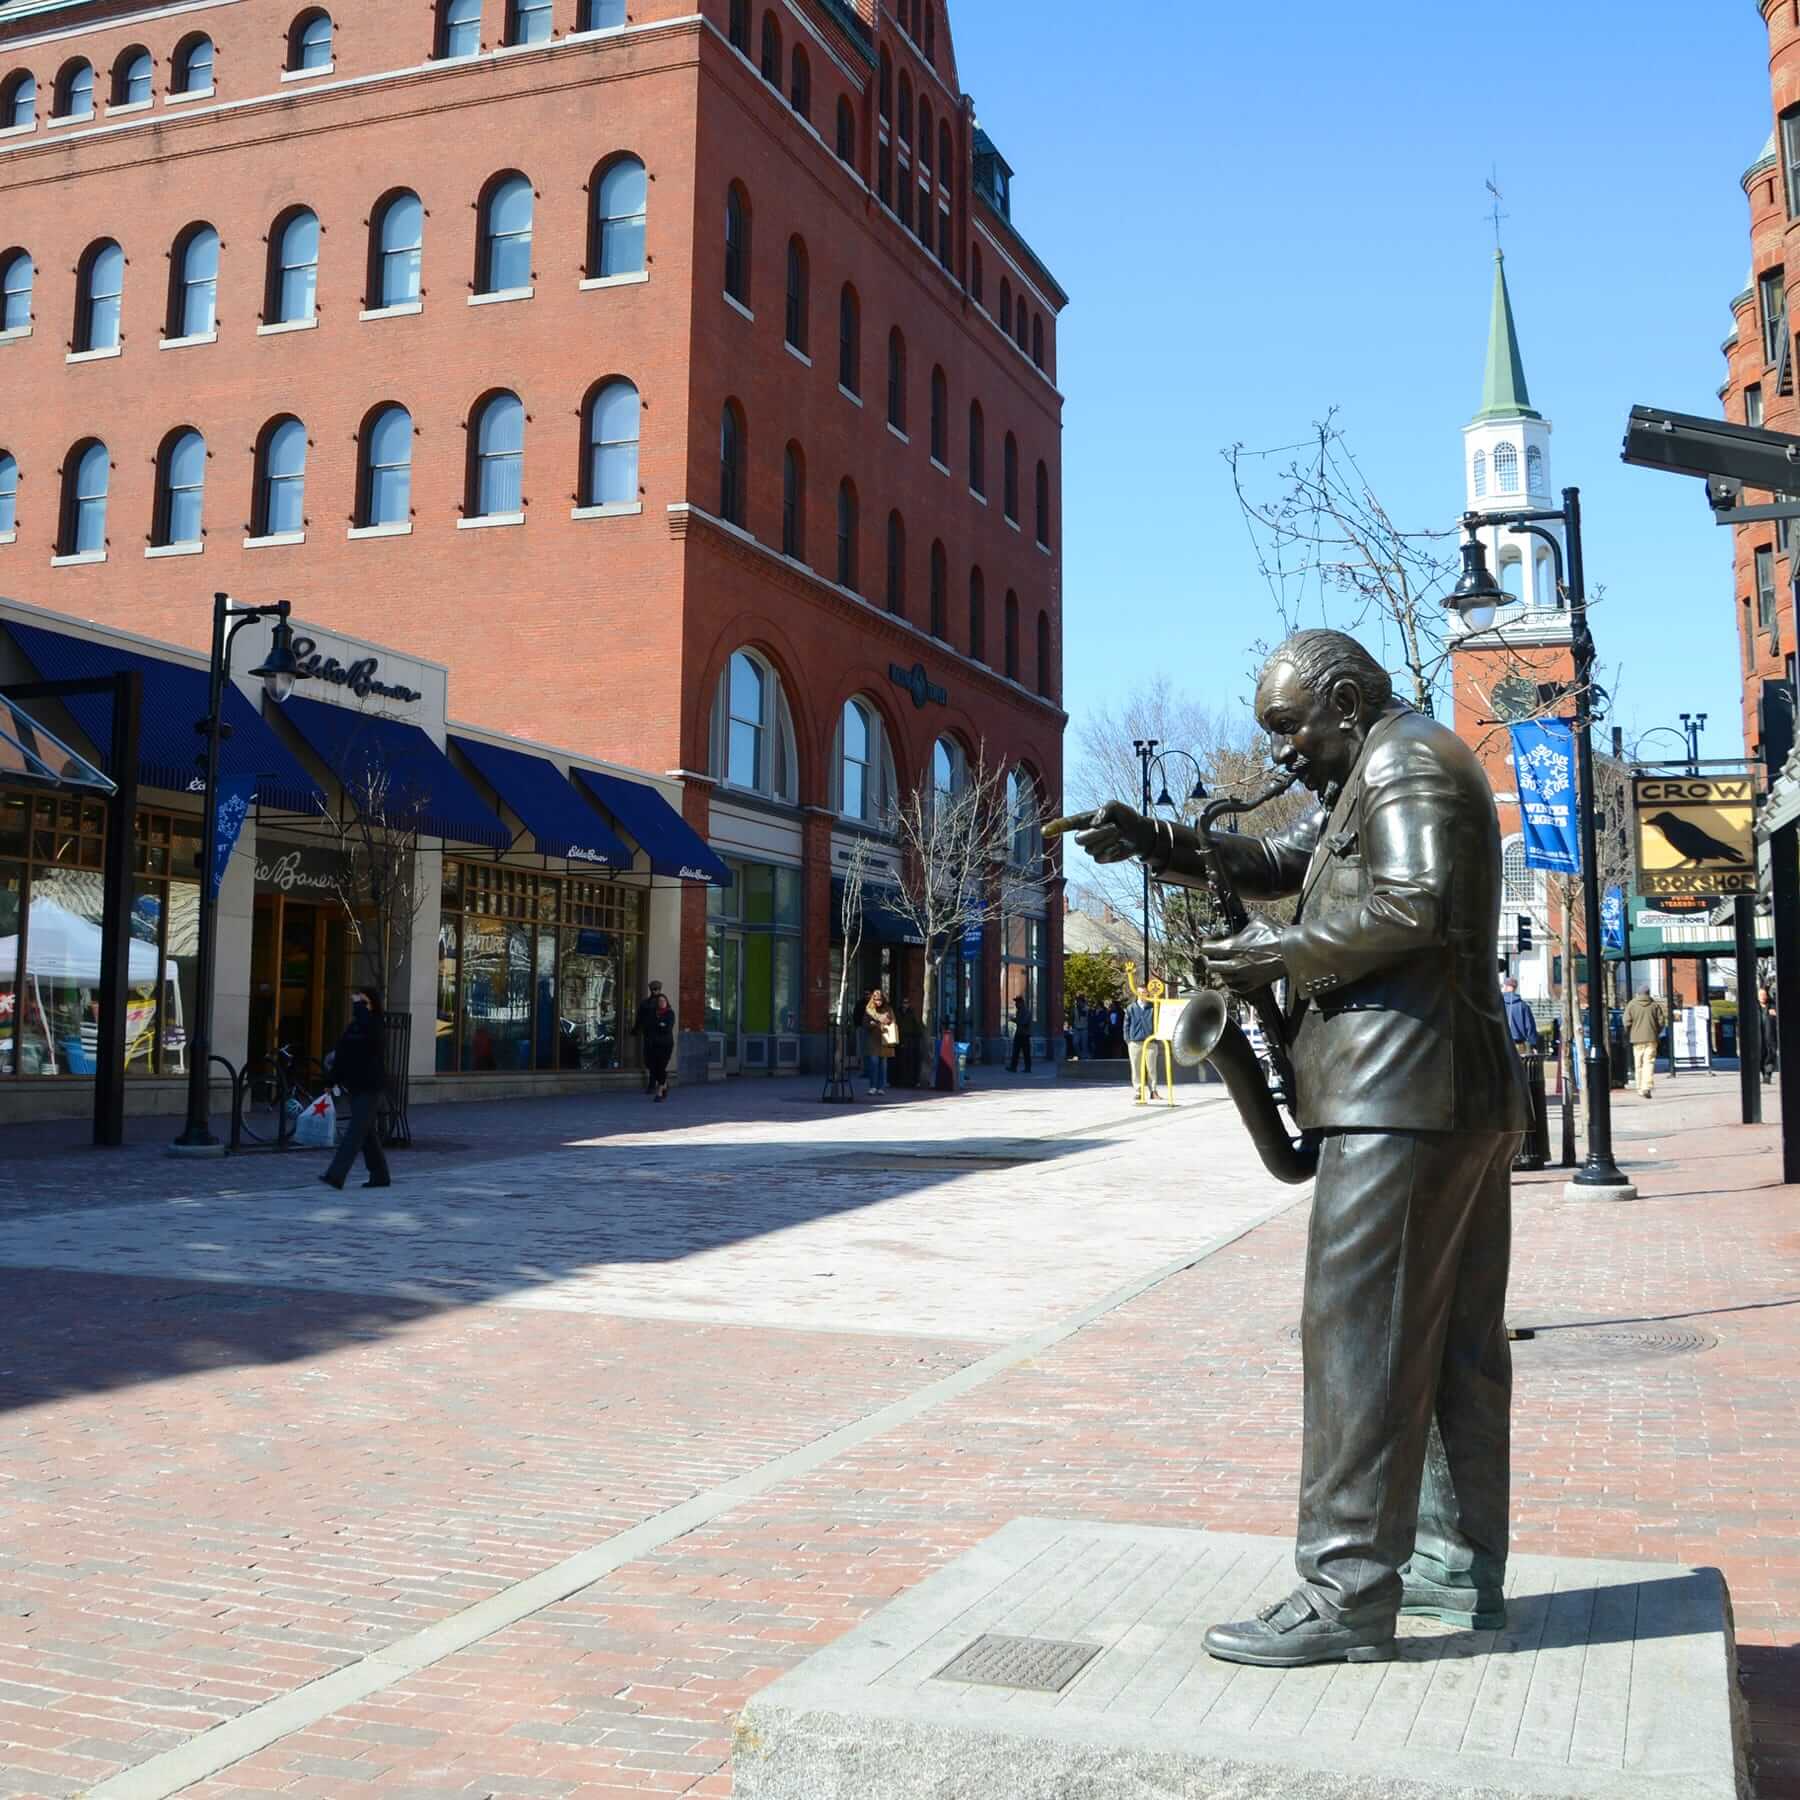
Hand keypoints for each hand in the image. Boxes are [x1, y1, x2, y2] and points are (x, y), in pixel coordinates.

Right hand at [1042, 801, 1157, 865]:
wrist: (1139, 834)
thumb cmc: (1125, 817)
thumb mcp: (1117, 806)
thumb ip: (1105, 810)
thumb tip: (1094, 823)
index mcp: (1085, 820)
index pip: (1067, 824)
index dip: (1055, 827)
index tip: (1045, 832)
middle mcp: (1085, 833)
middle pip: (1079, 840)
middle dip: (1097, 835)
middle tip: (1114, 828)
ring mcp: (1091, 847)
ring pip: (1091, 850)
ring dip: (1108, 841)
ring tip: (1118, 834)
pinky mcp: (1100, 858)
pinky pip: (1100, 858)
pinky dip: (1112, 851)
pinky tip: (1118, 846)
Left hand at [1198, 916, 1287, 994]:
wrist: (1292, 950)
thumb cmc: (1276, 936)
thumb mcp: (1257, 920)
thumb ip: (1246, 919)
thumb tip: (1244, 916)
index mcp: (1232, 947)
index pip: (1207, 948)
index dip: (1206, 942)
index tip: (1209, 940)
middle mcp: (1235, 964)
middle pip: (1211, 966)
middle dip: (1208, 958)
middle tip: (1211, 954)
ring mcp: (1244, 975)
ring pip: (1223, 978)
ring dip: (1221, 971)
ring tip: (1223, 965)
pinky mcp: (1255, 983)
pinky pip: (1237, 988)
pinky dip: (1233, 984)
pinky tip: (1233, 978)